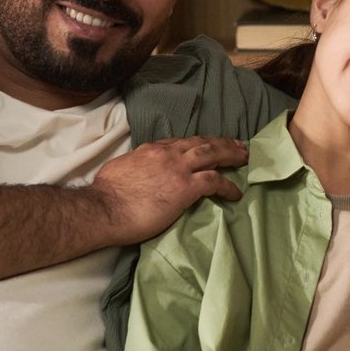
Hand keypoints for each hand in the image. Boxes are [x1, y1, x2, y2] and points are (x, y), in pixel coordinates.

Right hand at [91, 137, 247, 243]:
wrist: (105, 208)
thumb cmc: (106, 195)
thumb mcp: (120, 169)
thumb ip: (135, 166)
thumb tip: (136, 172)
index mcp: (150, 149)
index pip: (179, 142)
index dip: (196, 143)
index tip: (206, 145)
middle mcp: (167, 153)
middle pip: (201, 142)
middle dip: (221, 143)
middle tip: (238, 145)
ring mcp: (178, 169)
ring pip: (212, 154)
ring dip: (230, 154)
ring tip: (244, 158)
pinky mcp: (185, 187)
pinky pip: (214, 182)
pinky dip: (228, 186)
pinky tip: (236, 192)